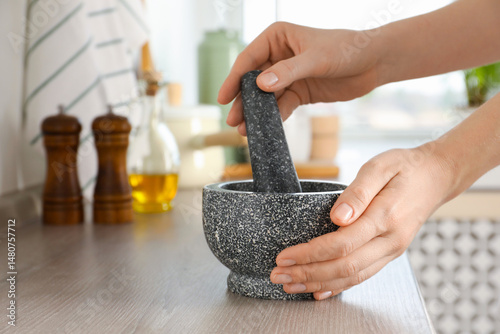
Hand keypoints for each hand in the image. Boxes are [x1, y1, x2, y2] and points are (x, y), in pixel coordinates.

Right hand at [218, 22, 382, 134]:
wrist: (373, 63)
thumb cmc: (347, 49)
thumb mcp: (316, 59)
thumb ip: (288, 71)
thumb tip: (261, 85)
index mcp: (277, 38)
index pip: (249, 59)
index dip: (234, 79)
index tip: (223, 97)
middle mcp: (279, 55)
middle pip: (253, 80)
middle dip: (242, 100)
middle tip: (232, 120)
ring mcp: (288, 75)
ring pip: (266, 96)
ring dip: (256, 112)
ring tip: (245, 130)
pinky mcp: (299, 91)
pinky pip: (282, 105)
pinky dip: (274, 116)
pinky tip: (265, 127)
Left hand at [270, 144, 455, 299]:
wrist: (436, 177)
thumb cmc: (405, 168)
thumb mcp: (380, 167)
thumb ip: (358, 192)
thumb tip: (337, 216)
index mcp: (385, 217)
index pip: (341, 244)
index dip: (310, 253)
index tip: (284, 256)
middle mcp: (390, 240)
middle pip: (343, 267)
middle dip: (307, 273)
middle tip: (278, 275)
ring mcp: (391, 250)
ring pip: (352, 277)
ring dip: (318, 283)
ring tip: (290, 285)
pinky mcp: (389, 253)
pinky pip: (363, 275)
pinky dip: (339, 286)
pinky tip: (320, 290)